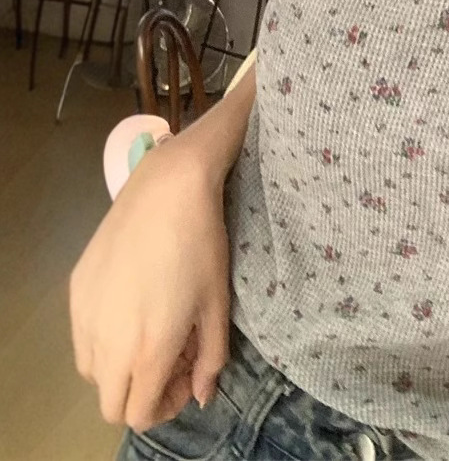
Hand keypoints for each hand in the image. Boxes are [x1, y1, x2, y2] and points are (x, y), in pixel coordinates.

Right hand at [69, 134, 231, 433]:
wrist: (167, 190)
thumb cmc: (202, 244)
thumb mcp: (218, 303)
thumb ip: (211, 357)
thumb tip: (202, 395)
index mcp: (147, 351)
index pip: (139, 414)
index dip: (167, 405)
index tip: (188, 375)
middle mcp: (107, 344)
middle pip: (111, 403)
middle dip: (143, 393)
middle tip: (175, 357)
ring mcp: (84, 317)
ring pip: (93, 372)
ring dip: (122, 367)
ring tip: (156, 328)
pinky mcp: (74, 292)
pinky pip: (83, 336)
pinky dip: (106, 338)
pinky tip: (135, 303)